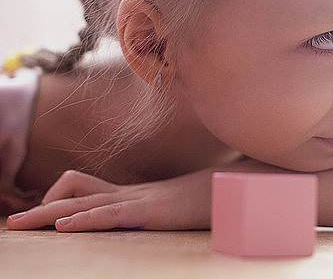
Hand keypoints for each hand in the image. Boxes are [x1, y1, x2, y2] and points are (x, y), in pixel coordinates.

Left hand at [5, 169, 211, 231]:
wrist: (229, 188)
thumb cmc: (205, 200)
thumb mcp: (174, 208)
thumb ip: (156, 212)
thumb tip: (147, 222)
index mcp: (132, 194)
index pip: (87, 189)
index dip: (61, 197)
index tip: (43, 214)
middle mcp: (129, 193)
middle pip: (76, 192)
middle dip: (41, 207)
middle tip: (13, 221)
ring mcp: (138, 200)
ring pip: (84, 201)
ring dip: (47, 212)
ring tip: (20, 224)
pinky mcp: (149, 211)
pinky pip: (110, 214)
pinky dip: (84, 220)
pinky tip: (64, 228)